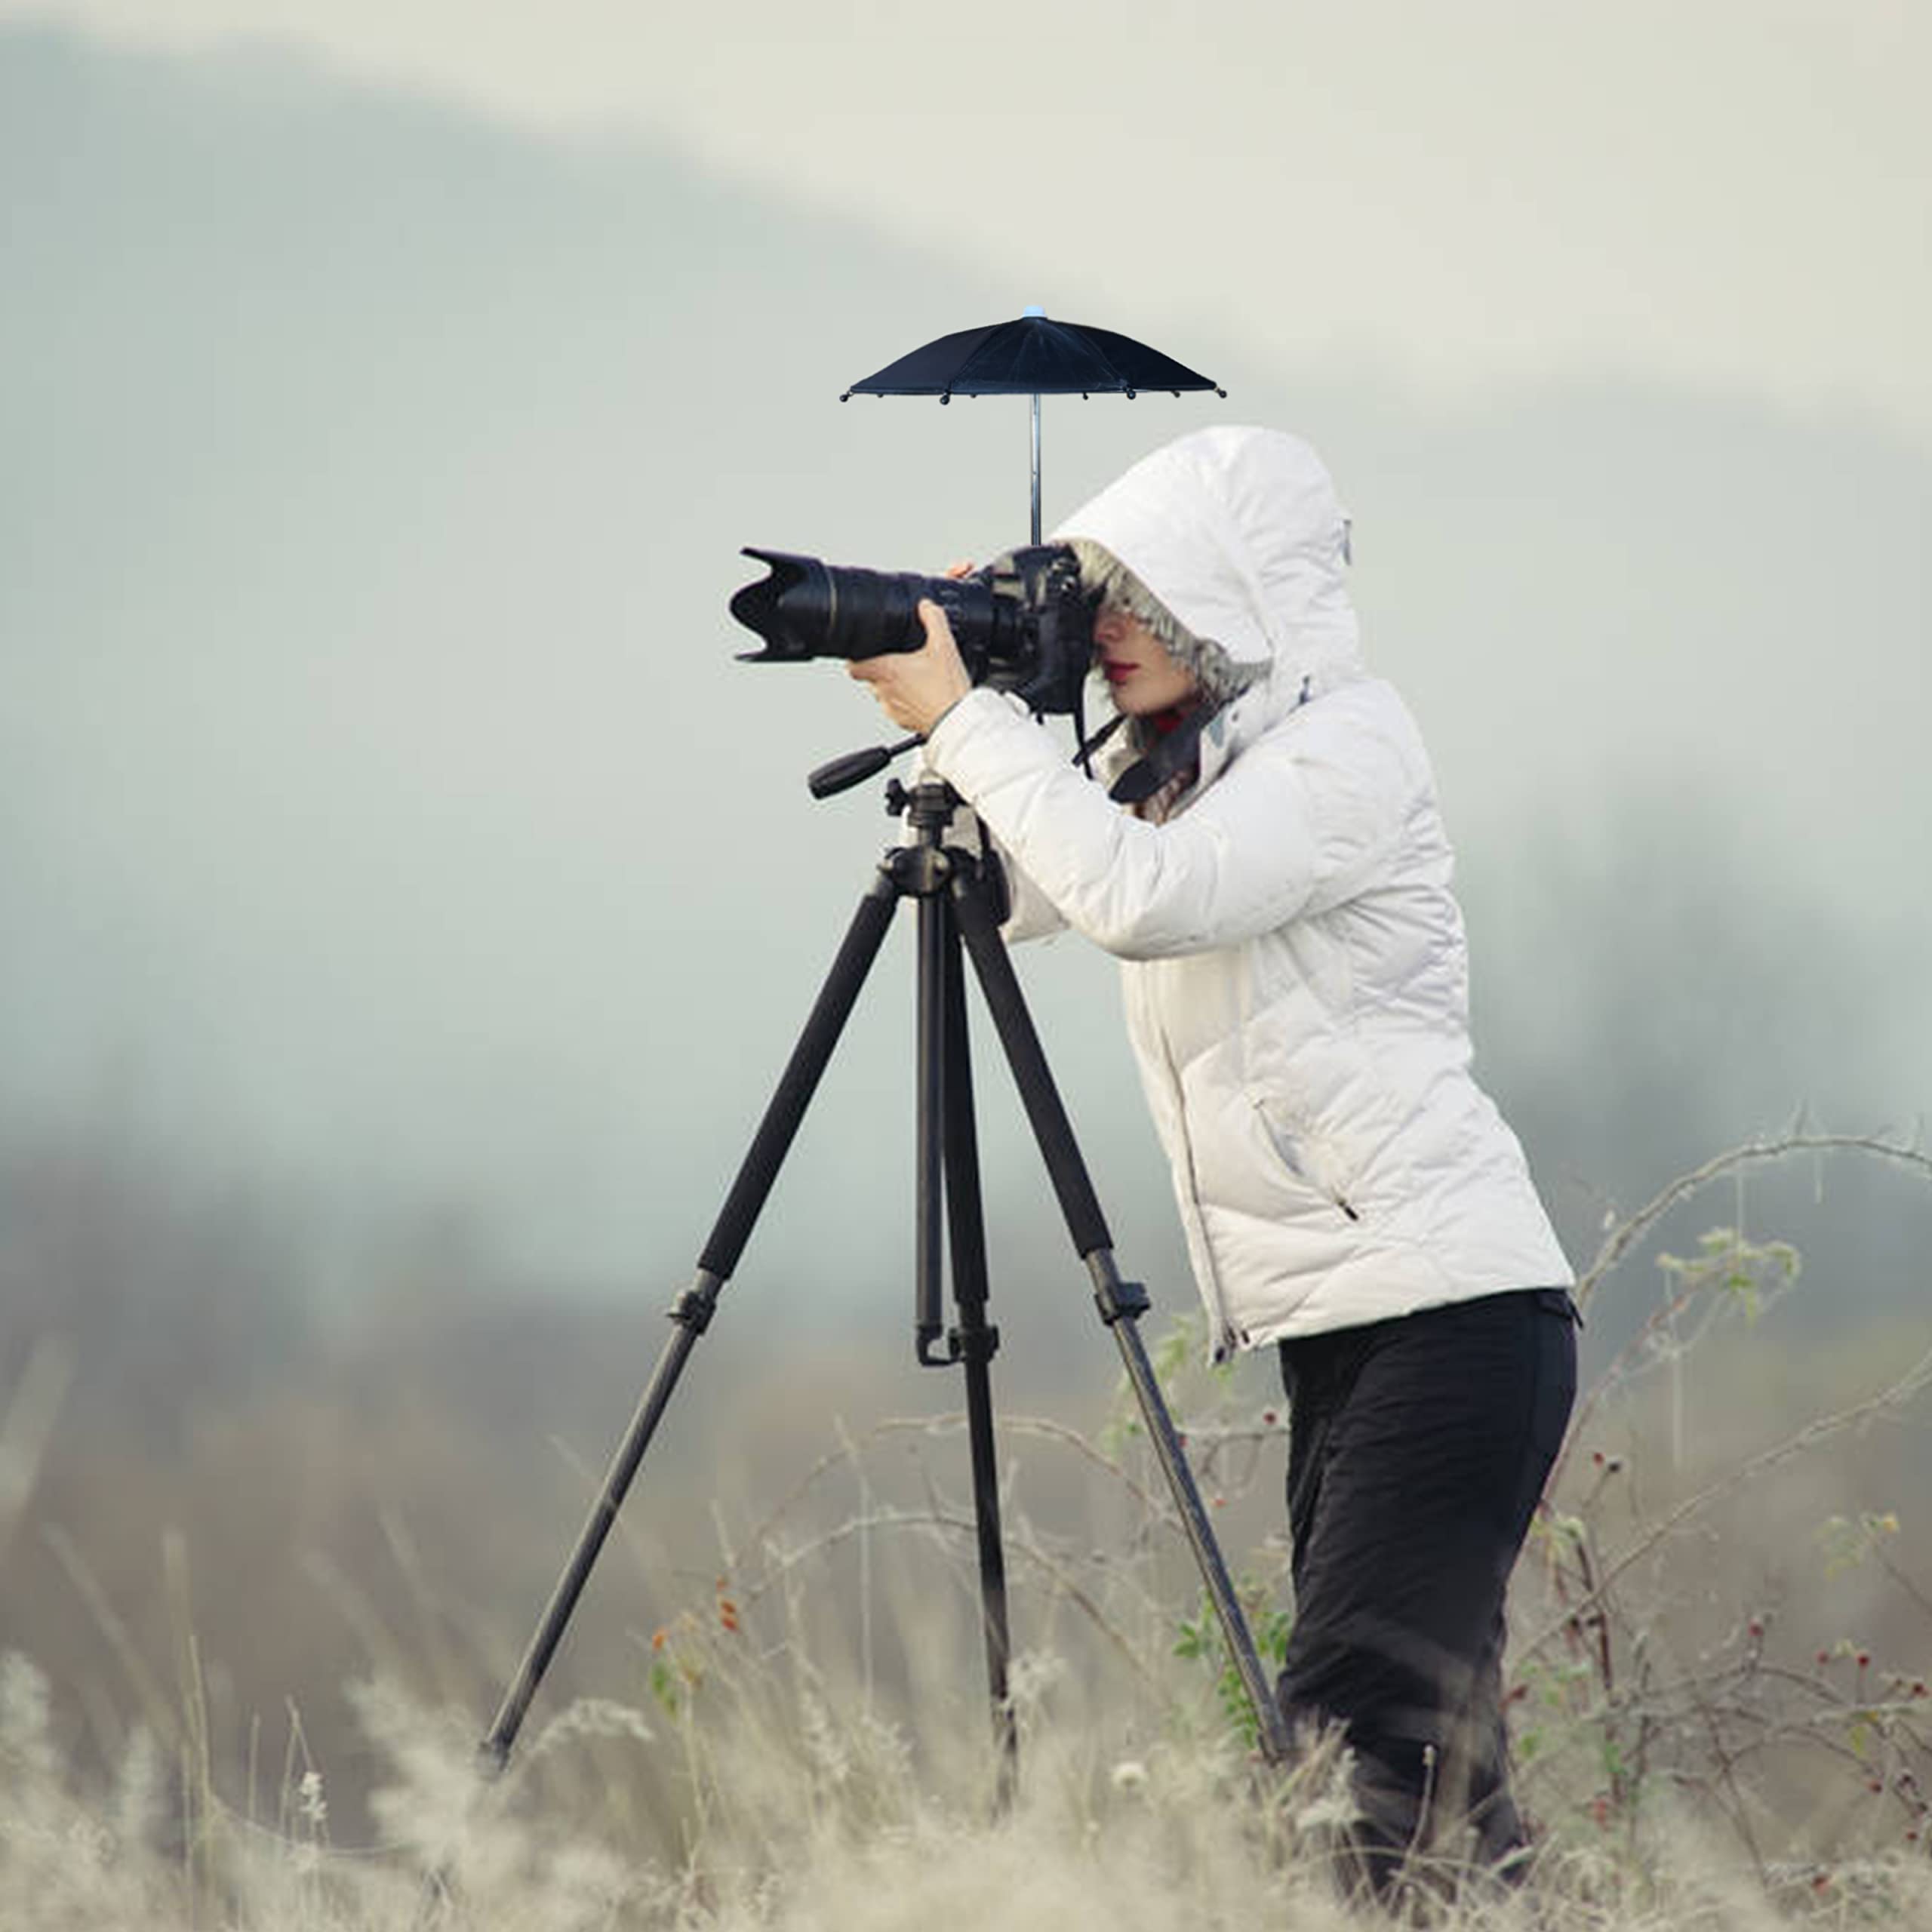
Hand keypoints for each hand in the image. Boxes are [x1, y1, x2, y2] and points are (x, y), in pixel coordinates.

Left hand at [847, 598, 971, 735]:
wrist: (958, 721)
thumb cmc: (947, 689)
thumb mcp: (944, 646)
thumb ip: (934, 620)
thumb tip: (926, 606)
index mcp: (887, 671)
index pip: (853, 666)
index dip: (854, 658)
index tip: (863, 652)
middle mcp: (884, 691)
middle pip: (868, 677)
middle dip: (878, 668)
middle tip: (896, 661)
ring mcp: (891, 708)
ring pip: (881, 693)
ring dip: (889, 685)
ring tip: (910, 678)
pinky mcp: (901, 721)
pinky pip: (894, 708)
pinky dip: (902, 700)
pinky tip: (919, 695)